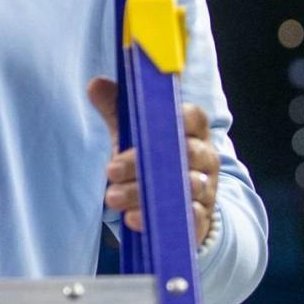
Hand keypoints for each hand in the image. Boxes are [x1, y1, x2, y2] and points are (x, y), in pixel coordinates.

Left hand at [87, 76, 219, 246]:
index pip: (194, 116)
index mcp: (193, 130)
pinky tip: (132, 219)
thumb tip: (96, 84)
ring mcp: (207, 187)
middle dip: (143, 163)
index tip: (144, 128)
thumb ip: (117, 109)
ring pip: (184, 187)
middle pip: (184, 154)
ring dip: (144, 193)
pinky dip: (159, 219)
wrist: (178, 203)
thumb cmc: (154, 158)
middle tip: (111, 171)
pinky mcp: (202, 217)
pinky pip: (188, 218)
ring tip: (113, 197)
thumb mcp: (134, 133)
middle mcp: (205, 157)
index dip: (174, 118)